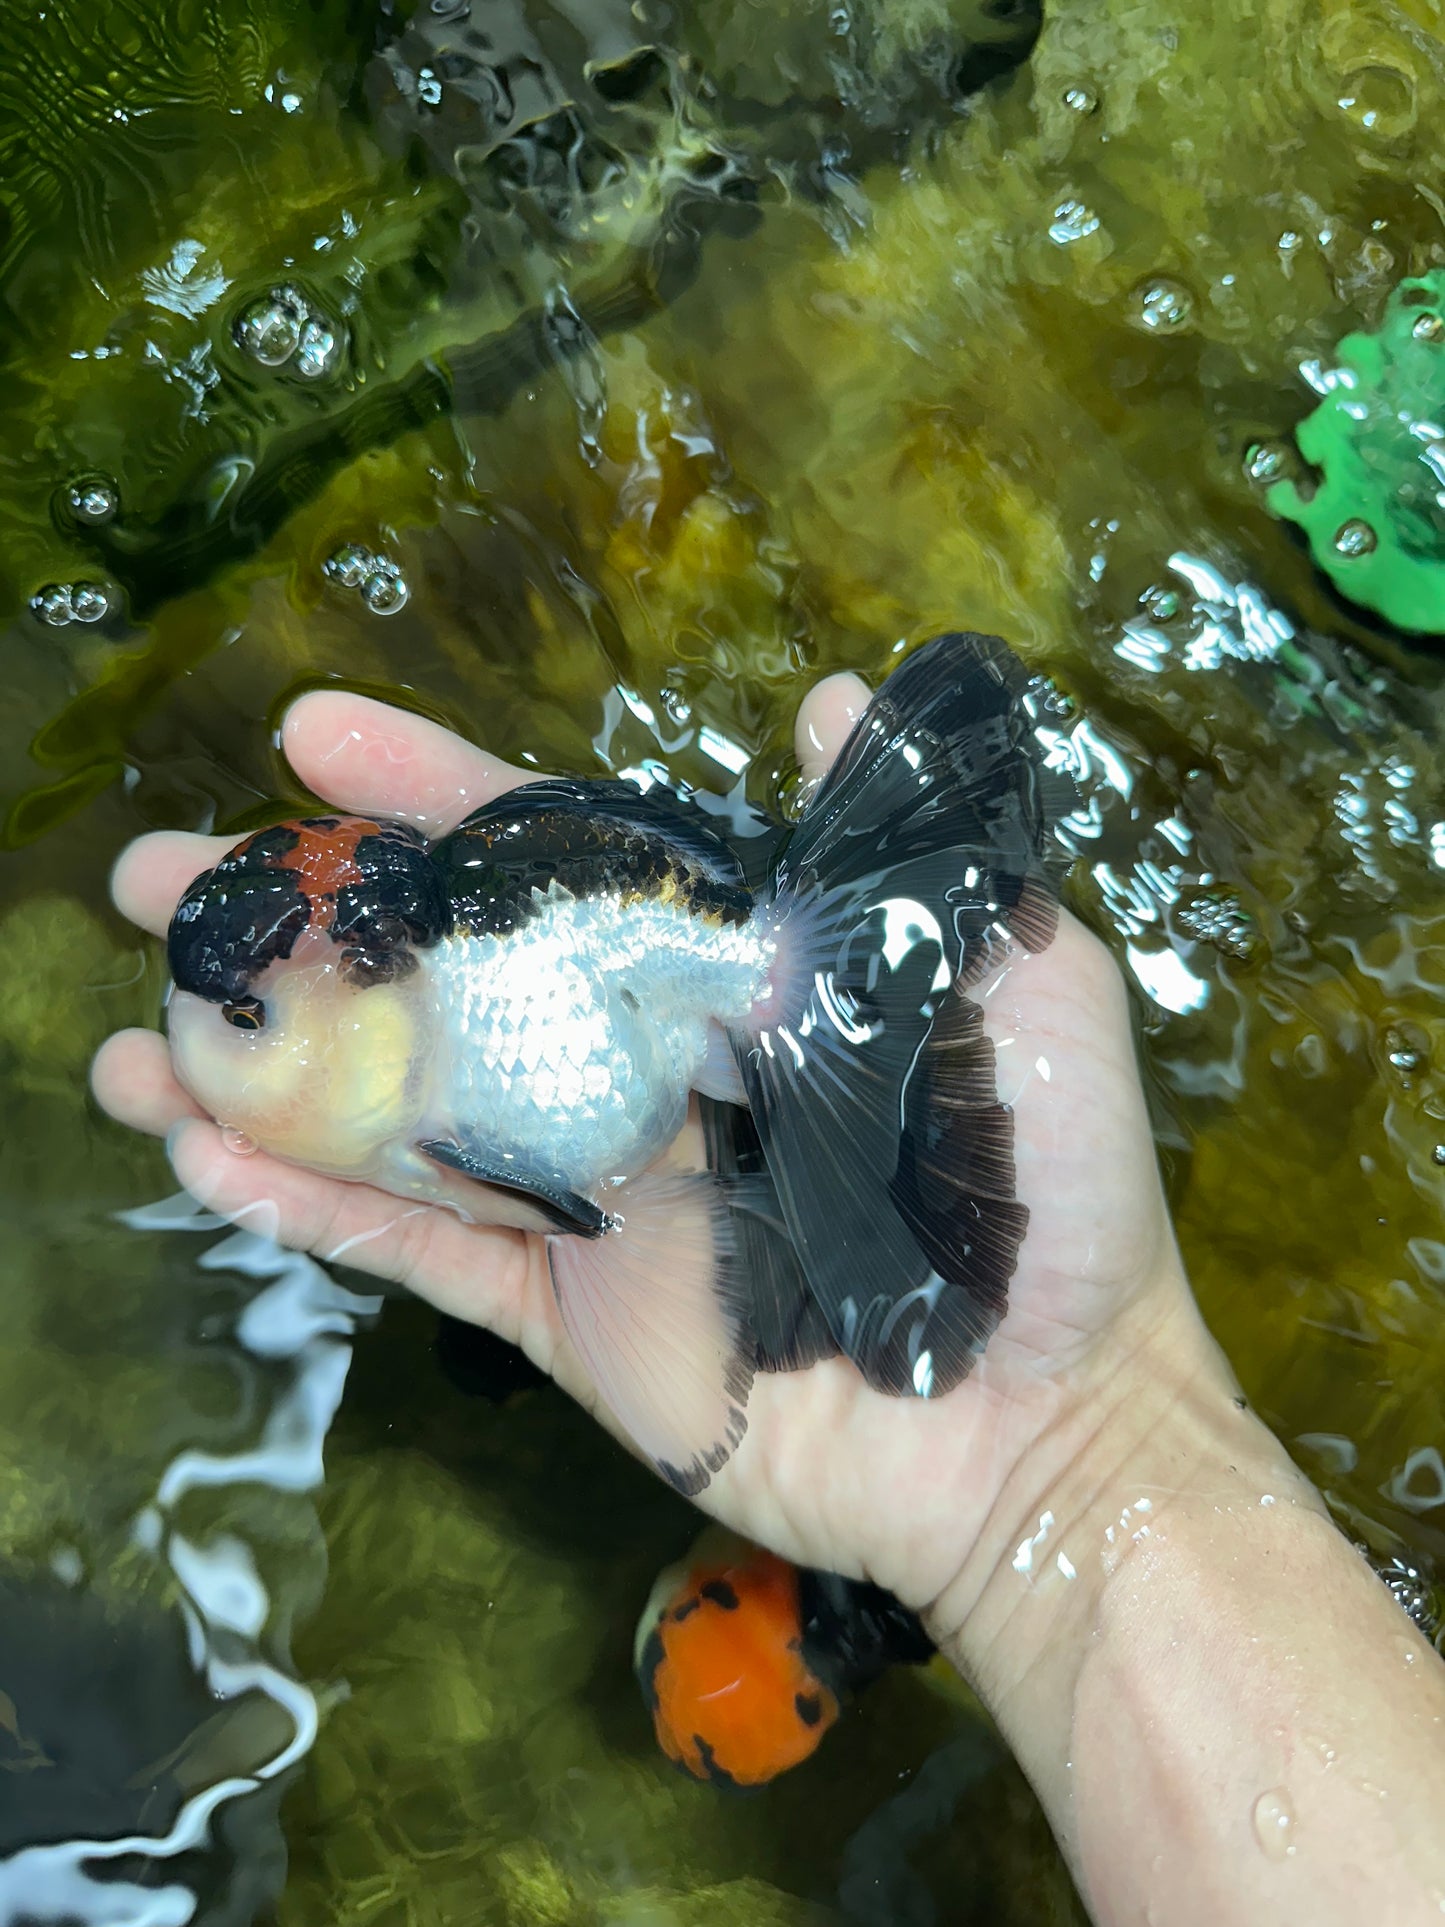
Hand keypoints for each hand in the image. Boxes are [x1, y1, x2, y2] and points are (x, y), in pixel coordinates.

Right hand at [92, 677, 1223, 1637]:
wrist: (1058, 1425)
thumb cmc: (1058, 1199)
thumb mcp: (1026, 985)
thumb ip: (911, 857)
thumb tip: (828, 695)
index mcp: (724, 983)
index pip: (559, 863)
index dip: (439, 797)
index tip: (315, 734)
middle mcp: (640, 1075)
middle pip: (442, 981)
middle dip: (299, 928)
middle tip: (157, 876)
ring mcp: (598, 1201)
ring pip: (401, 1120)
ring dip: (263, 1075)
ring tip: (133, 1037)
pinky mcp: (576, 1320)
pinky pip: (428, 1259)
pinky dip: (319, 1216)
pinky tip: (208, 1166)